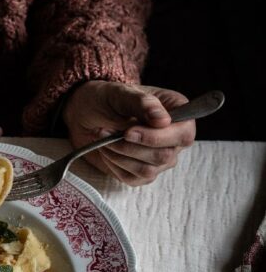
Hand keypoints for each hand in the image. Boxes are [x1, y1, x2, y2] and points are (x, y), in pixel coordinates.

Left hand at [61, 80, 195, 185]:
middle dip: (130, 146)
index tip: (128, 132)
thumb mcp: (121, 93)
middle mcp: (174, 138)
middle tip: (105, 131)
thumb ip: (142, 103)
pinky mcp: (142, 173)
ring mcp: (160, 158)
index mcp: (177, 112)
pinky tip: (105, 149)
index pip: (184, 134)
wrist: (86, 114)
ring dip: (119, 155)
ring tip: (102, 137)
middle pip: (165, 156)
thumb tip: (163, 120)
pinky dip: (114, 164)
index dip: (158, 137)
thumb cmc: (107, 99)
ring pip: (148, 171)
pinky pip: (133, 179)